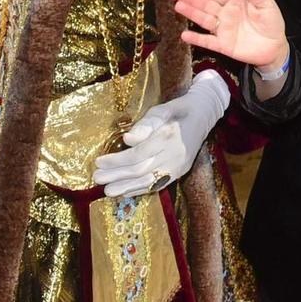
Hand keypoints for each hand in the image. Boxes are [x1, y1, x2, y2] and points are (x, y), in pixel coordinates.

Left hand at [91, 72, 230, 197]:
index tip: (98, 162)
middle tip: (96, 178)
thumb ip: (145, 124)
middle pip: (141, 170)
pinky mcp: (179, 173)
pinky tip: (125, 192)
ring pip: (148, 181)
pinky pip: (157, 185)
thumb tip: (127, 139)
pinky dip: (140, 190)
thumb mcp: (162, 109)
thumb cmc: (178, 109)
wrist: (204, 115)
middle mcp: (174, 155)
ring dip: (126, 187)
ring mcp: (178, 167)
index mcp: (168, 137)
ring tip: (107, 191)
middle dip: (117, 175)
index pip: (138, 154)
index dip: (117, 161)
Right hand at [174, 0, 288, 73]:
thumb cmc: (272, 23)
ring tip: (178, 6)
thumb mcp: (266, 4)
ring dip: (191, 13)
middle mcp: (226, 15)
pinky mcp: (223, 45)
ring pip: (204, 20)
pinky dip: (196, 39)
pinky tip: (185, 35)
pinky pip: (208, 42)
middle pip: (206, 5)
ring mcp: (223, 30)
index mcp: (235, 3)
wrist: (275, 47)